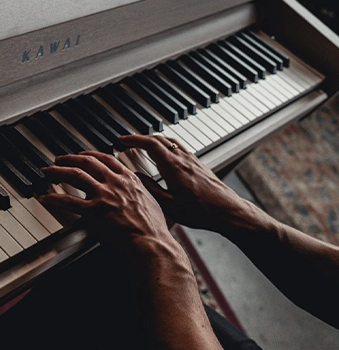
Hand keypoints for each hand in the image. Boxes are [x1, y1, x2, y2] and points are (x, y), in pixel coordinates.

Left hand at [38, 151, 176, 258]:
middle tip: (59, 159)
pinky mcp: (93, 211)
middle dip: (69, 158)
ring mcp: (103, 195)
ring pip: (75, 175)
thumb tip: (135, 188)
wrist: (150, 241)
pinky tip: (46, 198)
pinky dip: (54, 198)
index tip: (82, 155)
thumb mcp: (150, 199)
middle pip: (87, 162)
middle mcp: (115, 182)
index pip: (106, 159)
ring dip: (58, 171)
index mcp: (128, 179)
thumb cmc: (152, 227)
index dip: (90, 155)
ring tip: (48, 171)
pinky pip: (68, 201)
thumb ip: (138, 190)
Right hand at [119, 135, 257, 234]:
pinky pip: (179, 148)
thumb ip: (149, 188)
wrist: (226, 211)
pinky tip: (165, 156)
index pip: (150, 144)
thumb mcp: (168, 204)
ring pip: (170, 141)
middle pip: (159, 139)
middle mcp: (183, 159)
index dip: (133, 140)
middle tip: (129, 142)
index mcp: (173, 167)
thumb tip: (135, 177)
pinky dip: (167, 146)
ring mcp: (192, 160)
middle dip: (141, 138)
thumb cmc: (200, 211)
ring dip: (155, 140)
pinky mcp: (198, 164)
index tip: (122, 140)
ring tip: (144, 146)